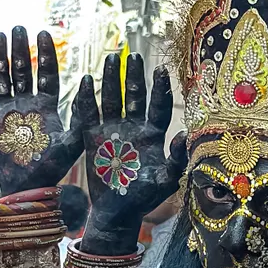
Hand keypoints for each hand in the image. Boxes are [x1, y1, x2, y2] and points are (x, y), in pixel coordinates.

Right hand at [0, 27, 82, 193]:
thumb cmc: (53, 167)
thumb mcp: (72, 139)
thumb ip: (81, 114)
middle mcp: (25, 104)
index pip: (46, 73)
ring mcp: (5, 112)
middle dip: (20, 49)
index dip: (45, 54)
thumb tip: (88, 83)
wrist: (29, 188)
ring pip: (0, 78)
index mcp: (47, 106)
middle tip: (17, 27)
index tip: (43, 33)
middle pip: (22, 70)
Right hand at [75, 53, 185, 255]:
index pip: (158, 106)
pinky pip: (88, 114)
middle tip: (132, 55)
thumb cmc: (144, 198)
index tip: (160, 69)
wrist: (117, 212)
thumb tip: (183, 134)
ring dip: (111, 79)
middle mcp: (133, 127)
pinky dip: (86, 99)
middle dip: (133, 75)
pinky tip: (84, 81)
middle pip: (134, 95)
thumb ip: (176, 159)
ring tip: (111, 58)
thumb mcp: (165, 180)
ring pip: (112, 99)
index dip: (159, 88)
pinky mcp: (92, 138)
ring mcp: (112, 131)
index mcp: (153, 134)